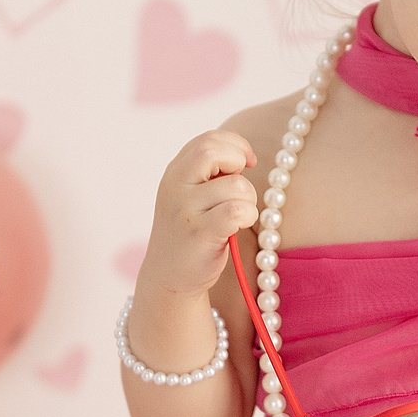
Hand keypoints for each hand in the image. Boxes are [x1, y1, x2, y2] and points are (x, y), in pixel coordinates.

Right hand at [140, 129, 258, 298]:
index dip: (235, 145)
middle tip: (240, 187)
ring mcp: (185, 209)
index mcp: (175, 172)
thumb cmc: (191, 233)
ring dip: (249, 200)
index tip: (246, 162)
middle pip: (213, 151)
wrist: (168, 277)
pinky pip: (237, 211)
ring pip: (237, 186)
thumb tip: (243, 156)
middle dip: (238, 163)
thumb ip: (209, 172)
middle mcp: (175, 186)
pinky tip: (237, 228)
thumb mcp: (191, 195)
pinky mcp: (200, 233)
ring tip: (236, 217)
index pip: (208, 139)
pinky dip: (248, 217)